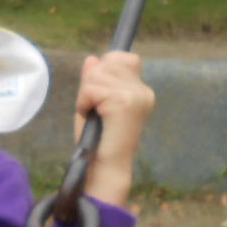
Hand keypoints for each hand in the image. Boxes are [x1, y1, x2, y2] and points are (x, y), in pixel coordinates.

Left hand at [74, 51, 153, 209]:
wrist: (105, 169)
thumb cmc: (98, 141)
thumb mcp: (94, 105)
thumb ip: (94, 82)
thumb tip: (92, 58)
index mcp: (141, 92)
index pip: (124, 58)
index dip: (105, 67)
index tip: (97, 92)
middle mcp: (143, 91)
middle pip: (108, 62)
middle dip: (91, 82)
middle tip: (91, 107)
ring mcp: (136, 96)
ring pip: (97, 74)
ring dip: (85, 94)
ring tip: (91, 114)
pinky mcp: (124, 102)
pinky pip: (91, 88)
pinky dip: (83, 102)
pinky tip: (89, 116)